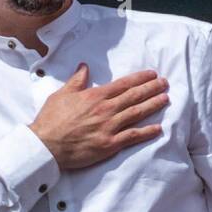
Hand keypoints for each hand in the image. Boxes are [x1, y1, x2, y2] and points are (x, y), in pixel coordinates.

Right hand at [29, 63, 168, 169]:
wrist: (45, 145)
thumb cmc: (51, 120)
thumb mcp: (62, 94)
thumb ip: (77, 80)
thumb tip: (84, 66)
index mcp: (95, 96)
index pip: (123, 84)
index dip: (140, 78)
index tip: (152, 74)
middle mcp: (105, 109)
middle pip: (134, 96)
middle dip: (152, 88)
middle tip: (165, 83)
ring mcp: (109, 127)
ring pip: (137, 113)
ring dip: (153, 105)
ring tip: (166, 99)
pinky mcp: (109, 144)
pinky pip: (133, 136)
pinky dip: (147, 132)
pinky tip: (158, 128)